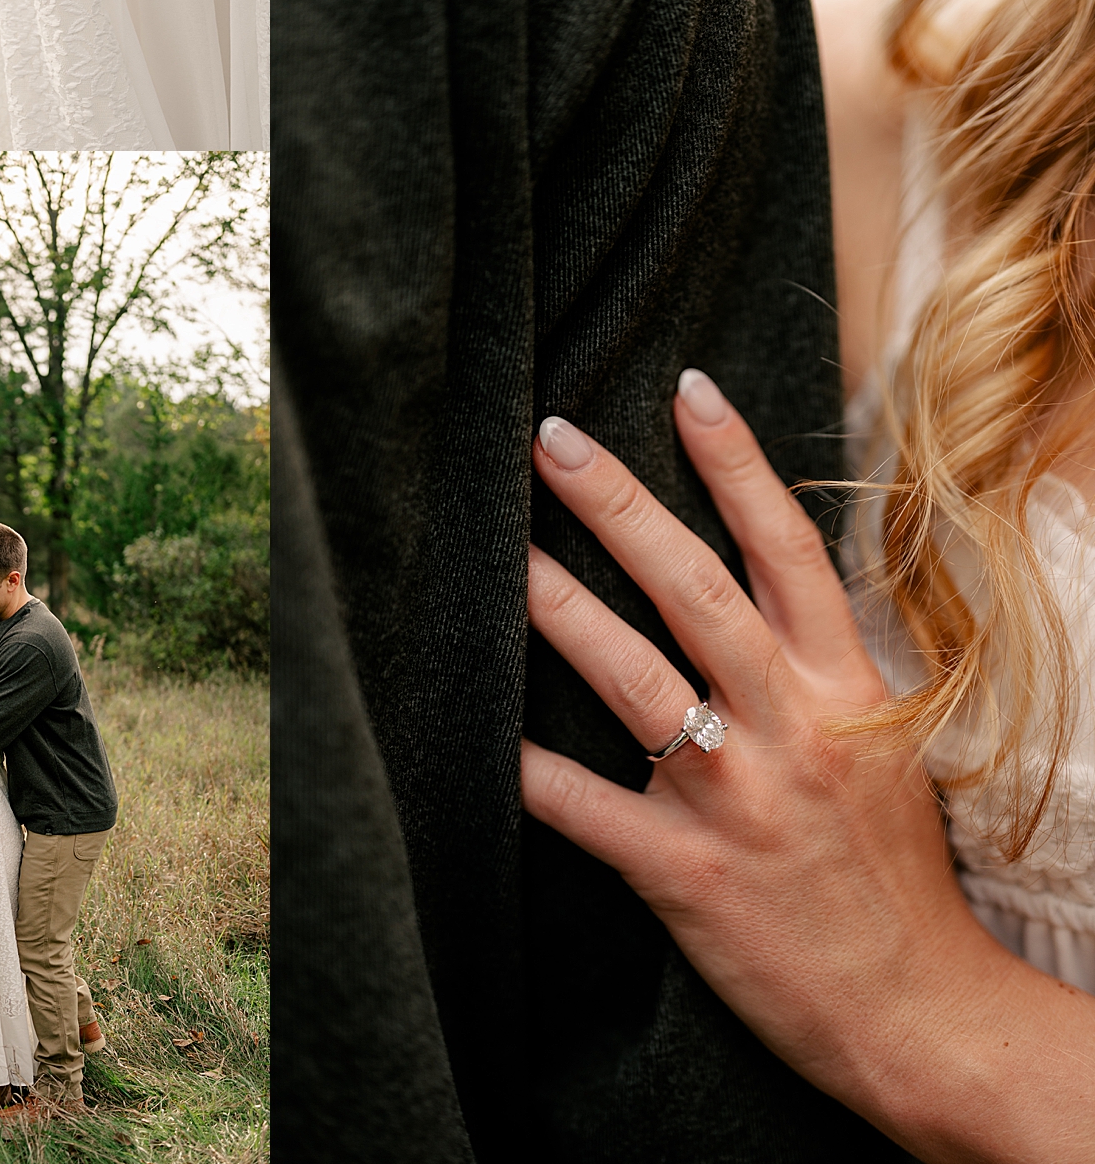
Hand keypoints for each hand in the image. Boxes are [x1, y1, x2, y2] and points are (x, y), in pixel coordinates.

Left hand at [521, 383, 995, 1139]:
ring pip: (635, 680)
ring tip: (500, 555)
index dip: (737, 463)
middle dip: (617, 505)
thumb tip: (745, 577)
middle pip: (694, 589)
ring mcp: (737, 800)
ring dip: (560, 610)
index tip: (689, 388)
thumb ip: (815, 663)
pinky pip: (590, 811)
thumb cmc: (891, 872)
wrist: (923, 1012)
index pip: (785, 548)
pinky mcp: (689, 875)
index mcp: (843, 686)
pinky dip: (531, 775)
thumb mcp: (881, 741)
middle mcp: (791, 726)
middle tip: (551, 439)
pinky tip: (479, 737)